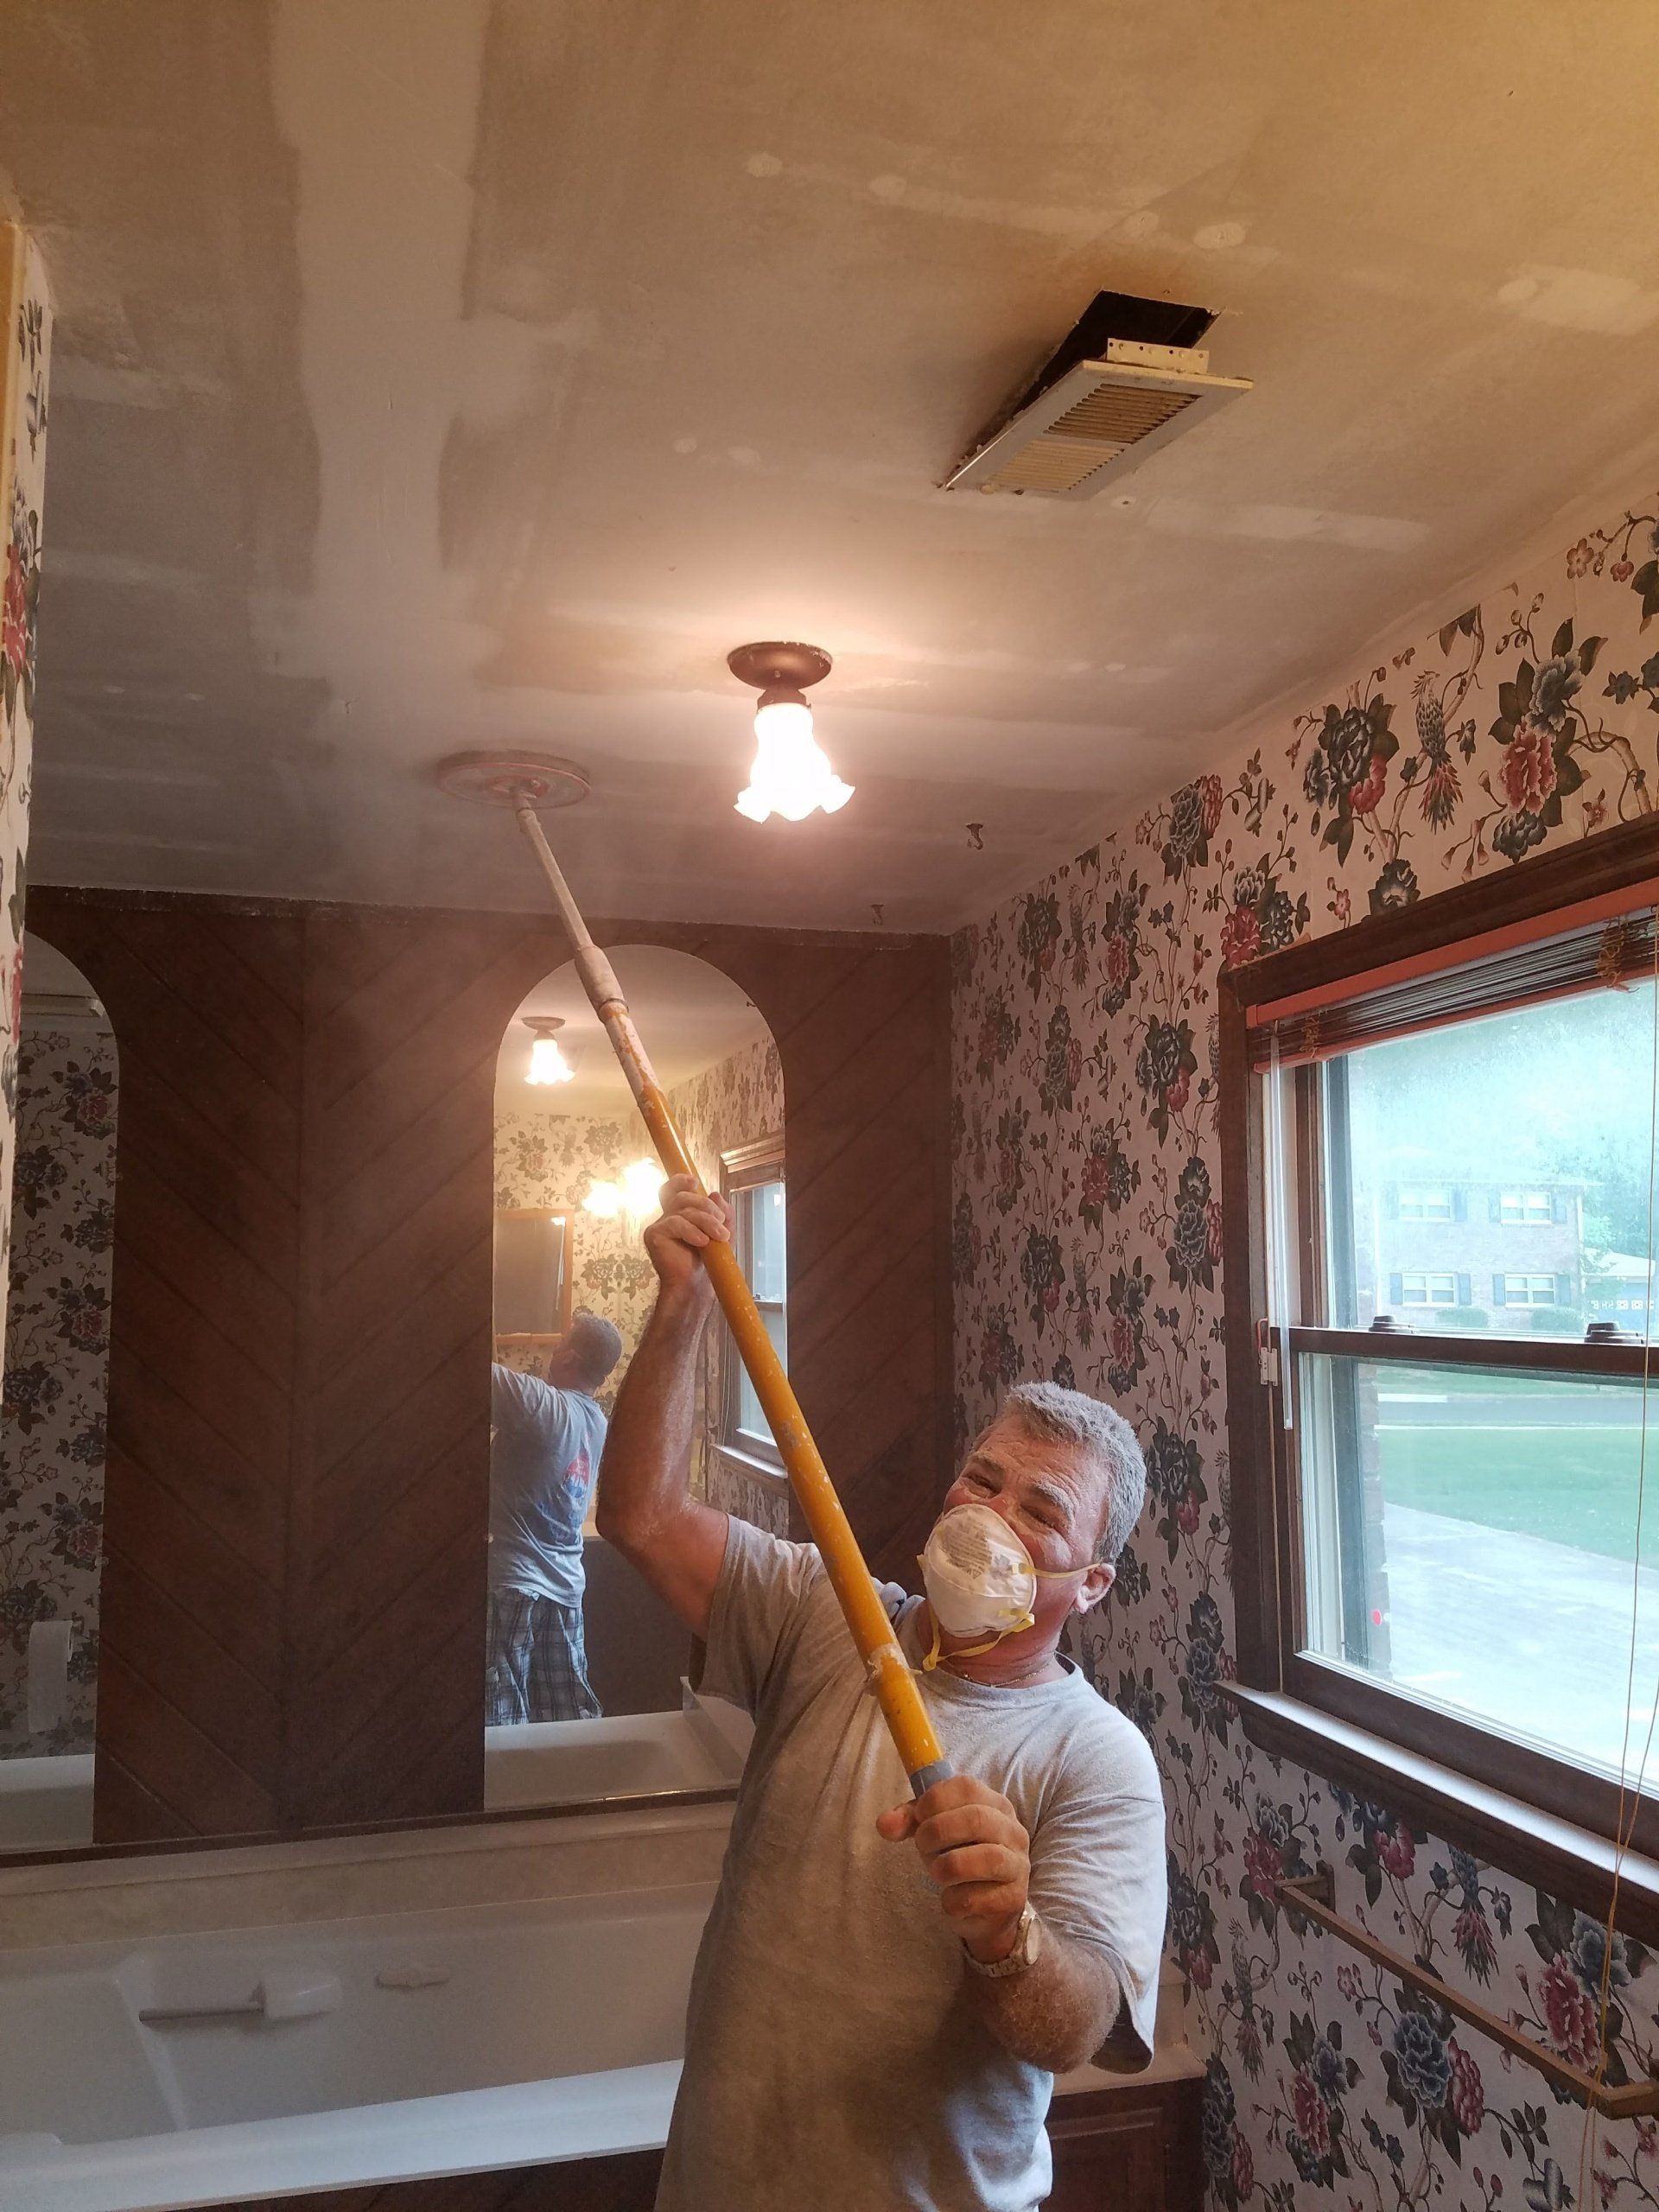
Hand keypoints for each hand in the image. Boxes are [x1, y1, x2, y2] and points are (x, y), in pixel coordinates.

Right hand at [642, 1174, 731, 1302]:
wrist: (695, 1285)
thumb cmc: (707, 1261)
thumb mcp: (722, 1232)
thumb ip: (722, 1213)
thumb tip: (714, 1193)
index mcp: (680, 1214)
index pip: (673, 1189)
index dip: (681, 1181)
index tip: (695, 1182)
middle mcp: (666, 1217)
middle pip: (683, 1197)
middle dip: (706, 1207)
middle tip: (721, 1224)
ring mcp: (659, 1225)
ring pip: (683, 1209)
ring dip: (706, 1221)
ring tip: (719, 1237)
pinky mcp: (654, 1235)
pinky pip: (675, 1223)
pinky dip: (692, 1231)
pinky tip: (702, 1242)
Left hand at [877, 1775, 1031, 1960]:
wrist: (987, 1907)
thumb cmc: (960, 1855)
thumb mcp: (935, 1830)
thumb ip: (910, 1820)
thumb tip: (883, 1824)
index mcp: (994, 1804)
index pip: (967, 1786)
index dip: (935, 1799)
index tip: (919, 1817)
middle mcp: (1012, 1830)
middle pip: (976, 1819)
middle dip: (938, 1832)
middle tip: (922, 1846)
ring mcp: (1017, 1865)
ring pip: (986, 1858)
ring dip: (947, 1866)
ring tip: (936, 1872)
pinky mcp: (1013, 1899)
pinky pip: (978, 1898)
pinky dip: (954, 1900)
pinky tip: (951, 1898)